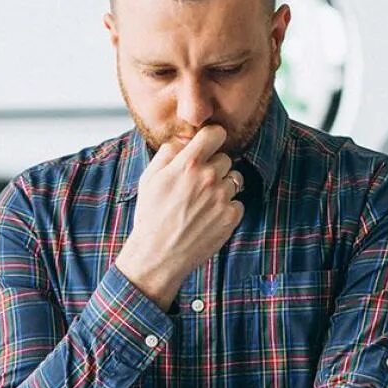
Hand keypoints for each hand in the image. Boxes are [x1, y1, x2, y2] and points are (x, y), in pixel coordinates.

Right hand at [114, 125, 244, 307]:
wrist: (158, 254)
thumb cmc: (151, 216)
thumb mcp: (149, 179)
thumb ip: (168, 152)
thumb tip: (184, 139)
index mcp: (188, 164)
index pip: (215, 133)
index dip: (212, 138)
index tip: (209, 145)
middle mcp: (208, 178)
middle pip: (225, 158)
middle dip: (214, 168)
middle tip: (197, 185)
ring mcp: (222, 198)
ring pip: (234, 179)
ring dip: (222, 187)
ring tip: (202, 203)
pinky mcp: (231, 216)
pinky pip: (237, 202)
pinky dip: (227, 208)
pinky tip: (208, 217)